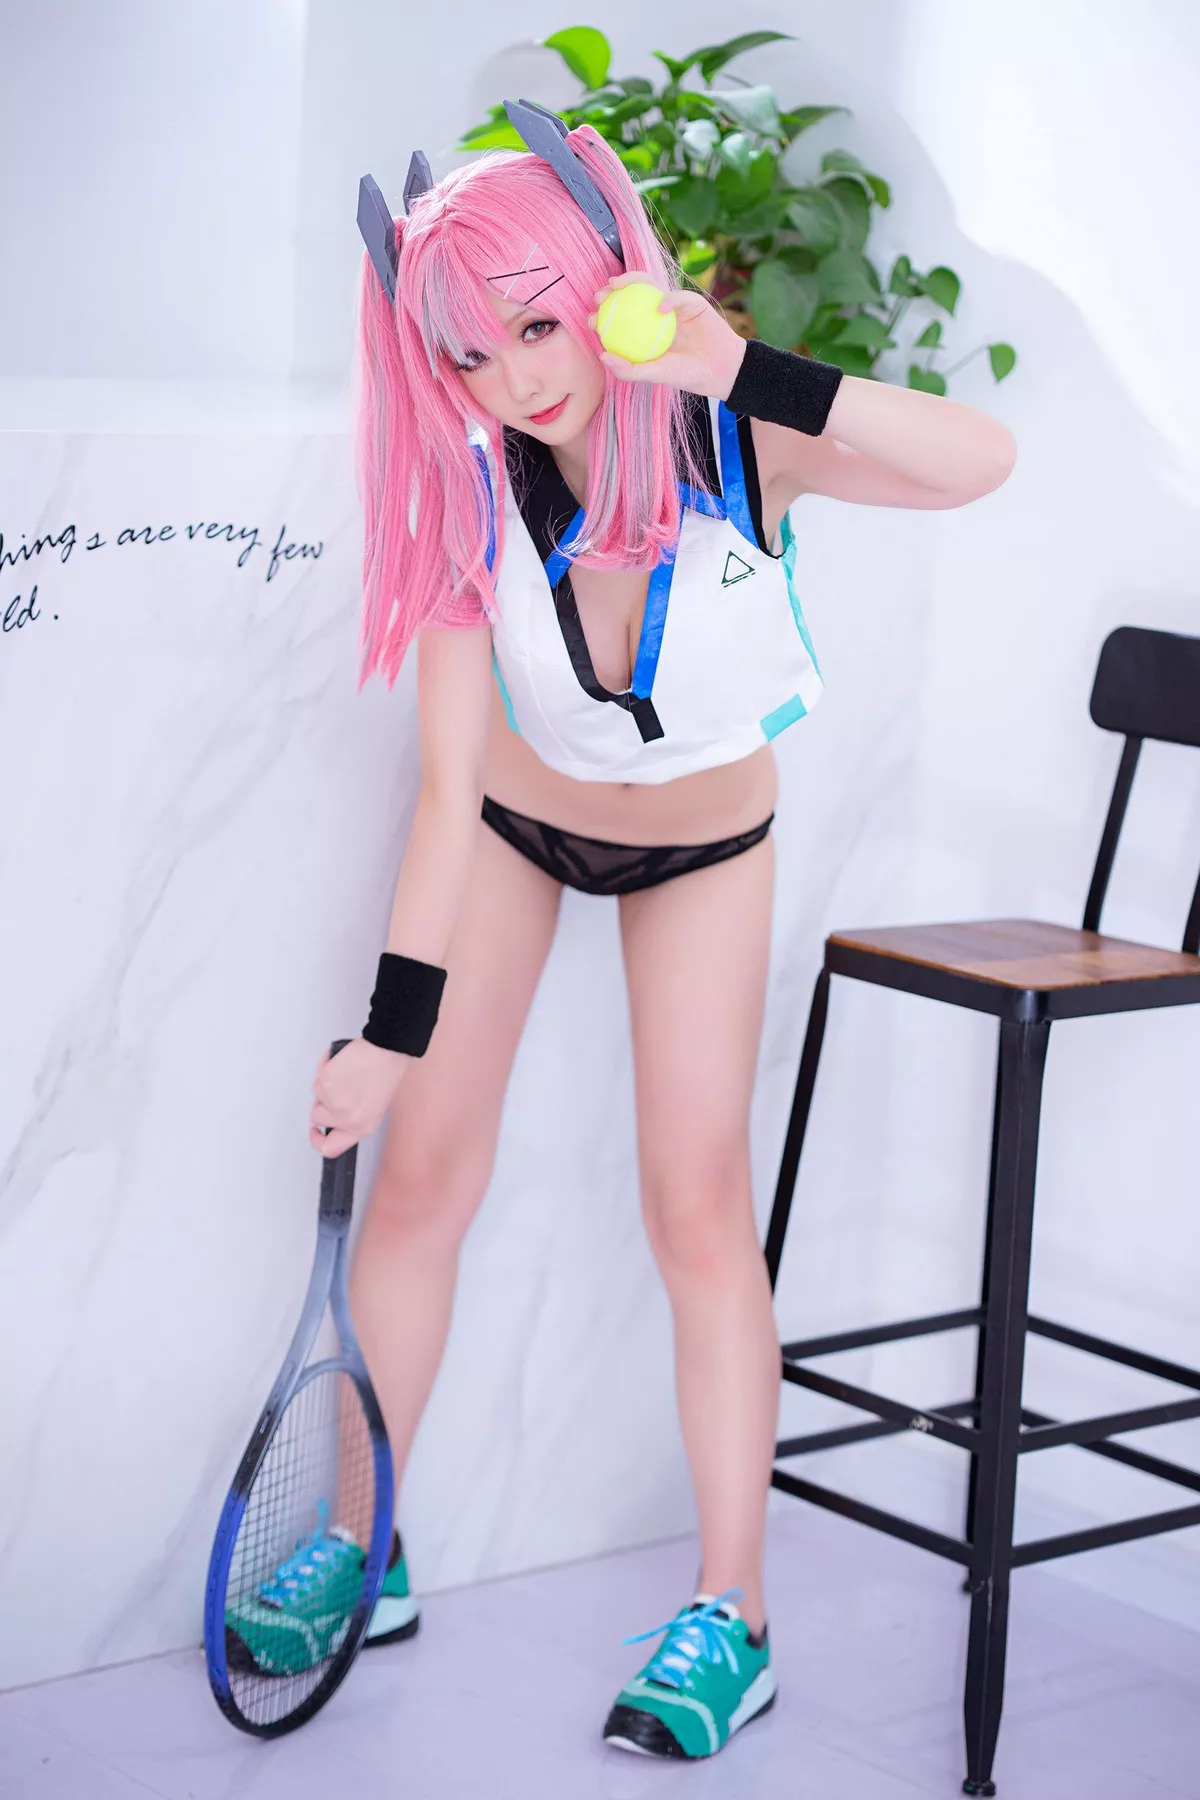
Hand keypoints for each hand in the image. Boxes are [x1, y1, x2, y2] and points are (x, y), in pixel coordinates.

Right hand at [309, 1036, 405, 1157]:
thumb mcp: (375, 1105)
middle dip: (323, 1102)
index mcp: (362, 1128)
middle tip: (337, 1087)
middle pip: (317, 1118)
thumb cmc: (387, 1072)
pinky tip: (342, 1062)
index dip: (318, 1140)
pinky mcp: (325, 1082)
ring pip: (317, 1094)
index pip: (329, 1148)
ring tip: (346, 1072)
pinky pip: (318, 1074)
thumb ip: (354, 1117)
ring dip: (327, 1083)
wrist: (388, 1049)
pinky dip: (327, 1066)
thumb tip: (336, 1116)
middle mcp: (347, 1119)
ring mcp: (334, 1102)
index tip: (315, 1132)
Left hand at [588, 271, 746, 399]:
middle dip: (611, 291)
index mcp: (645, 331)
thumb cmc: (688, 375)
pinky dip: (669, 300)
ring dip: (631, 280)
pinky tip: (660, 307)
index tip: (591, 319)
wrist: (721, 371)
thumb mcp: (656, 375)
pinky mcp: (691, 301)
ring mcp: (673, 306)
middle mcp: (655, 315)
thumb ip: (629, 369)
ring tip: (617, 284)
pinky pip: (678, 296)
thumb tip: (602, 356)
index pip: (620, 318)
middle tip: (599, 296)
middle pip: (630, 296)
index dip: (603, 315)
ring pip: (650, 286)